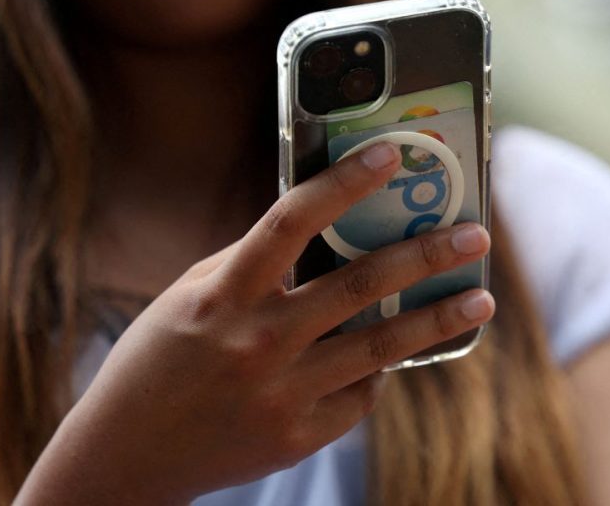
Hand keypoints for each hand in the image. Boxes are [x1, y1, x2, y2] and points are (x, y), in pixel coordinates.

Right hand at [17, 142, 493, 504]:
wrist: (129, 452)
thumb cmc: (159, 360)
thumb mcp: (191, 296)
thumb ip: (251, 263)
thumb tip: (317, 226)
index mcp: (223, 295)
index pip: (291, 222)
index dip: (342, 183)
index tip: (389, 156)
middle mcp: (256, 342)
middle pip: (358, 287)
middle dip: (424, 255)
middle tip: (475, 235)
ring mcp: (280, 394)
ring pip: (380, 348)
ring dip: (437, 319)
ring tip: (480, 299)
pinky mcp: (297, 437)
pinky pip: (358, 396)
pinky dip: (377, 372)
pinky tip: (392, 357)